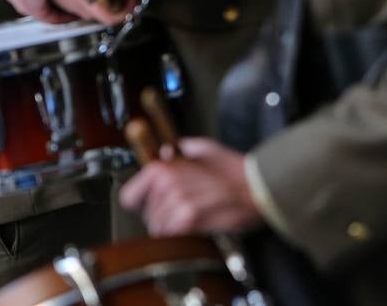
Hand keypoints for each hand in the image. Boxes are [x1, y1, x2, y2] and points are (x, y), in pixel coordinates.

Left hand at [119, 138, 262, 235]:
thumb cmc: (234, 171)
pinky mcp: (190, 219)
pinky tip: (194, 230)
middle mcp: (165, 184)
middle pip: (146, 216)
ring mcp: (176, 202)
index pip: (129, 197)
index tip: (149, 206)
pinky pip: (172, 234)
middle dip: (159, 217)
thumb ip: (180, 149)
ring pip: (158, 228)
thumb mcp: (202, 149)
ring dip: (171, 229)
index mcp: (161, 169)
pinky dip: (180, 236)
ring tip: (189, 221)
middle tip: (178, 213)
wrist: (258, 187)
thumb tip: (164, 151)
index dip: (139, 204)